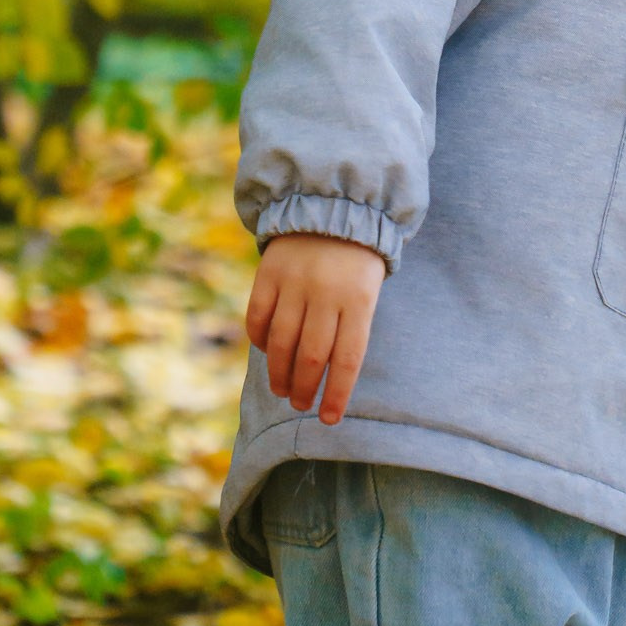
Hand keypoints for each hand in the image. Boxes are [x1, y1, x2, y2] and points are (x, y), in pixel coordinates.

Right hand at [246, 233, 387, 423]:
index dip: (336, 394)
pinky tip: (267, 352)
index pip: (347, 360)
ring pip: (281, 342)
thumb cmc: (356, 261)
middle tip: (300, 405)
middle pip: (311, 356)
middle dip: (304, 389)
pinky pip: (258, 318)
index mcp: (358, 301)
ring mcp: (295, 283)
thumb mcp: (366, 291)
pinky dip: (260, 340)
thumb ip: (349, 328)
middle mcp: (326, 293)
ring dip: (279, 374)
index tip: (328, 419)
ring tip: (282, 390)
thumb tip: (326, 378)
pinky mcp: (269, 273)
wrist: (334, 205)